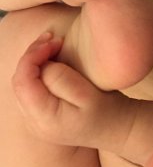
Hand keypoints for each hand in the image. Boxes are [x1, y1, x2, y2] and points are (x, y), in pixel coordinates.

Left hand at [12, 32, 132, 149]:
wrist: (117, 129)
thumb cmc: (107, 111)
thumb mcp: (88, 94)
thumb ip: (61, 79)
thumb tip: (43, 65)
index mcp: (44, 118)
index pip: (23, 81)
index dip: (33, 55)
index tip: (54, 41)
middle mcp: (34, 123)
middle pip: (20, 82)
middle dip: (32, 55)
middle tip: (53, 38)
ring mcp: (36, 121)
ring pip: (23, 84)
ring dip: (35, 61)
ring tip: (52, 45)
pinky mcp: (42, 115)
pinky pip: (31, 88)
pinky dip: (38, 70)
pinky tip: (52, 60)